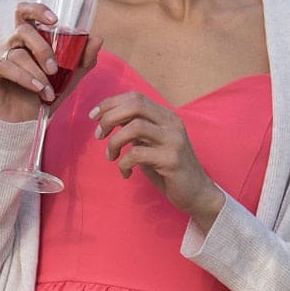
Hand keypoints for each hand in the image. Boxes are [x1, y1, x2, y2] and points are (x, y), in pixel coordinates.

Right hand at [0, 0, 100, 122]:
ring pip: (17, 53)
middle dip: (43, 49)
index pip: (24, 13)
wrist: (22, 126)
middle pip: (23, 30)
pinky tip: (35, 89)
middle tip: (55, 69)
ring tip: (47, 91)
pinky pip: (4, 66)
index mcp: (24, 41)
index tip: (54, 20)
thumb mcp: (67, 80)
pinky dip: (24, 78)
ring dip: (37, 73)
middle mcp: (7, 45)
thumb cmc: (39, 100)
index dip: (37, 10)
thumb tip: (97, 38)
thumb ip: (82, 61)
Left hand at [90, 91, 224, 227]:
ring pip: (135, 127)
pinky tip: (125, 173)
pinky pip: (137, 154)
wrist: (196, 193)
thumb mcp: (149, 144)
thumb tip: (107, 119)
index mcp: (165, 116)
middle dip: (109, 117)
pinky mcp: (172, 160)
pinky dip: (123, 164)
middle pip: (135, 105)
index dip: (110, 103)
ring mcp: (173, 140)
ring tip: (110, 156)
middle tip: (99, 135)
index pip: (135, 97)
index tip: (93, 116)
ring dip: (114, 142)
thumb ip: (134, 130)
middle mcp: (172, 123)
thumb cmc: (167, 169)